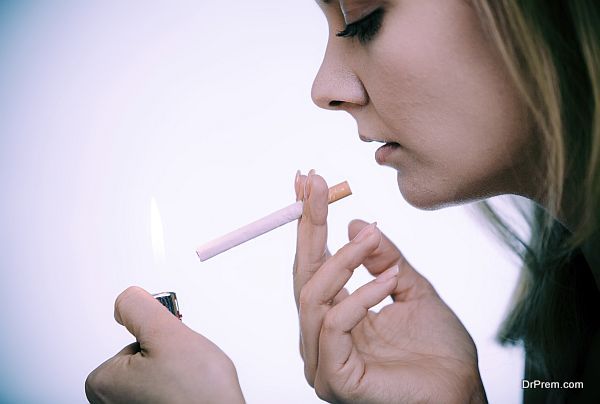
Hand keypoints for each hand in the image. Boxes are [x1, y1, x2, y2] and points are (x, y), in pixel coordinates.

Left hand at [85, 286, 244, 403]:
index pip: (132, 343)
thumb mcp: (168, 334)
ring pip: (156, 379)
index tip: (172, 354)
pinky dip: (179, 394)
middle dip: (167, 361)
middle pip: (142, 362)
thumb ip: (140, 308)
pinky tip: (191, 398)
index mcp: (103, 384)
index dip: (159, 343)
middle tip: (186, 372)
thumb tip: (126, 299)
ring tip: (192, 387)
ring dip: (176, 378)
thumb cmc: (199, 396)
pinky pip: (163, 396)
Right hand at [293, 171, 486, 403]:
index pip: (313, 266)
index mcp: (333, 318)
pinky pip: (333, 326)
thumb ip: (383, 258)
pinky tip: (388, 281)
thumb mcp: (410, 286)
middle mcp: (319, 337)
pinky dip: (359, 297)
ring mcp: (322, 360)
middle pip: (302, 276)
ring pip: (311, 297)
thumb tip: (356, 221)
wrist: (463, 390)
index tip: (310, 183)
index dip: (309, 224)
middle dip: (308, 226)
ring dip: (341, 261)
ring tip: (370, 239)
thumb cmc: (438, 348)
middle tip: (317, 185)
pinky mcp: (334, 378)